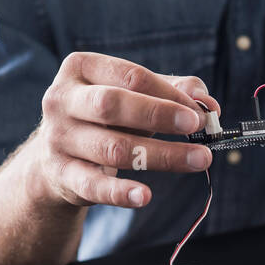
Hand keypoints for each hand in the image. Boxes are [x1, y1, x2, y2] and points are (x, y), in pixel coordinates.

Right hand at [28, 51, 218, 209]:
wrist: (56, 156)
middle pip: (113, 106)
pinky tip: (145, 196)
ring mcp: (58, 138)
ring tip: (198, 160)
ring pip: (112, 148)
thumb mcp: (132, 96)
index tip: (200, 111)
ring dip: (161, 156)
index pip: (130, 77)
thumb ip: (171, 91)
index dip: (168, 93)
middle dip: (158, 115)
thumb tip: (208, 104)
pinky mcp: (61, 174)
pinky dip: (120, 192)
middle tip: (196, 125)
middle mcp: (62, 99)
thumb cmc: (104, 118)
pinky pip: (93, 185)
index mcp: (81, 68)